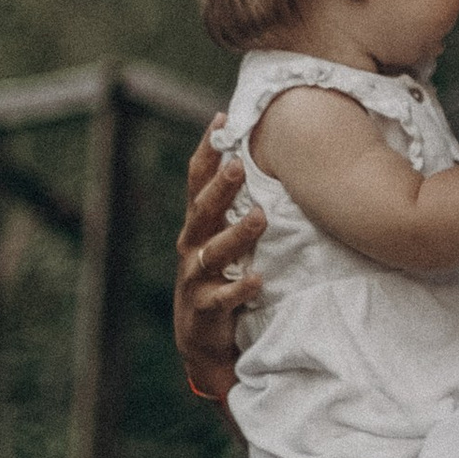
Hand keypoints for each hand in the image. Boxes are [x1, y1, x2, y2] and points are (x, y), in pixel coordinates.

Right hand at [175, 130, 261, 408]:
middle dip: (219, 187)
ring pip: (212, 253)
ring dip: (236, 235)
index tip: (222, 118)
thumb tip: (266, 157)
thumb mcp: (224, 238)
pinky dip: (239, 288)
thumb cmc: (221, 277)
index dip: (208, 149)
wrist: (203, 339)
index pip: (197, 180)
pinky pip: (222, 298)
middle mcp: (192, 246)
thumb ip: (238, 204)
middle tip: (239, 165)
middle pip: (203, 211)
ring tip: (261, 219)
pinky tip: (258, 279)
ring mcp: (195, 279)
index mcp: (198, 224)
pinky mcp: (205, 310)